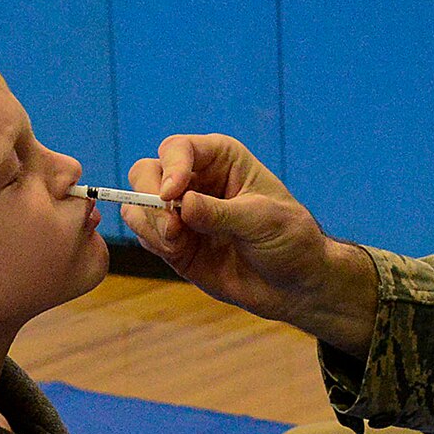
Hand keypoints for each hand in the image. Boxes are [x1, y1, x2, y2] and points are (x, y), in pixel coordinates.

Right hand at [120, 133, 376, 356]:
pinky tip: (177, 252)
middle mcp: (196, 180)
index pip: (178, 149)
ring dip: (148, 223)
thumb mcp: (262, 221)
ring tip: (175, 243)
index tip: (173, 195)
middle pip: (147, 172)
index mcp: (221, 159)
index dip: (170, 168)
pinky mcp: (174, 243)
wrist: (295, 284)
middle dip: (149, 196)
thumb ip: (220, 213)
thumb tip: (182, 204)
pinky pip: (145, 234)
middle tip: (171, 224)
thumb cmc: (289, 240)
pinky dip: (152, 241)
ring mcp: (181, 212)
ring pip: (138, 204)